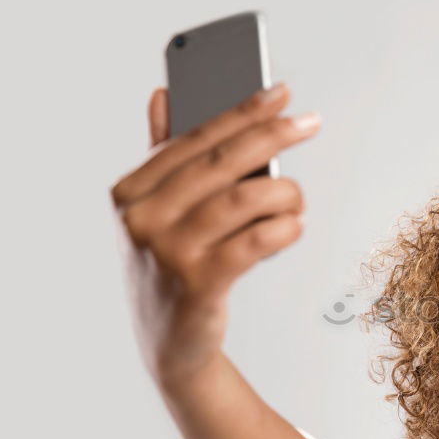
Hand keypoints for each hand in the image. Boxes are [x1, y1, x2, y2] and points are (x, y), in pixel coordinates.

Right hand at [110, 83, 319, 385]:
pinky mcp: (198, 284)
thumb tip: (165, 96)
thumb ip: (160, 156)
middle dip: (272, 136)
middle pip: (221, 162)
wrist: (170, 345)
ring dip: (284, 193)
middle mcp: (142, 218)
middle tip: (309, 123)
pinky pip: (254, 242)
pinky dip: (283, 229)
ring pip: (243, 200)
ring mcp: (167, 252)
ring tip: (296, 200)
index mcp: (129, 192)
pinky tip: (294, 227)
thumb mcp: (156, 214)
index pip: (193, 138)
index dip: (240, 111)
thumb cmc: (170, 270)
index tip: (278, 93)